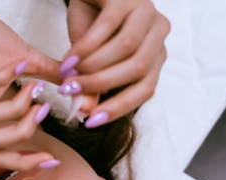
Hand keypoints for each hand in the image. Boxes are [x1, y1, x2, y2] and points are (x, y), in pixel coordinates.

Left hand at [0, 0, 60, 169]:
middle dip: (19, 138)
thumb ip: (48, 77)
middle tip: (42, 114)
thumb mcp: (24, 60)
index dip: (22, 162)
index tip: (51, 159)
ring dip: (14, 109)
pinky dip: (2, 77)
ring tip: (35, 88)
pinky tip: (20, 66)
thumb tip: (76, 88)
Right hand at [59, 0, 169, 127]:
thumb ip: (92, 86)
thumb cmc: (91, 24)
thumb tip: (83, 113)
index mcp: (155, 54)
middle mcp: (158, 33)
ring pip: (126, 49)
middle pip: (138, 69)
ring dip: (92, 66)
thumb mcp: (91, 60)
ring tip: (67, 74)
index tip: (91, 121)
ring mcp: (146, 12)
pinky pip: (108, 27)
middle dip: (100, 85)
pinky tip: (69, 57)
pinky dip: (85, 47)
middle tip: (70, 92)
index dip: (119, 107)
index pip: (147, 88)